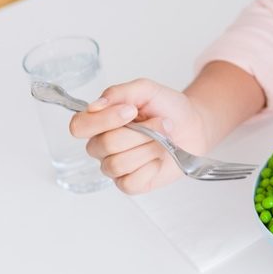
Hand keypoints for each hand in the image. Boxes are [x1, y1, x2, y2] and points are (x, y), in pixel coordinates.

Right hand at [68, 78, 210, 193]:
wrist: (193, 126)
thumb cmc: (168, 108)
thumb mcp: (147, 90)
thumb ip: (120, 93)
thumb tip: (96, 105)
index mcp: (100, 122)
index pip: (79, 126)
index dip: (103, 120)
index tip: (132, 110)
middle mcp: (102, 145)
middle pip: (105, 144)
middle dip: (140, 133)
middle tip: (161, 123)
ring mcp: (114, 166)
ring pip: (118, 164)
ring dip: (148, 148)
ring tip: (163, 140)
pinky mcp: (130, 184)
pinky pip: (130, 182)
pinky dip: (150, 168)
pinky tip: (158, 158)